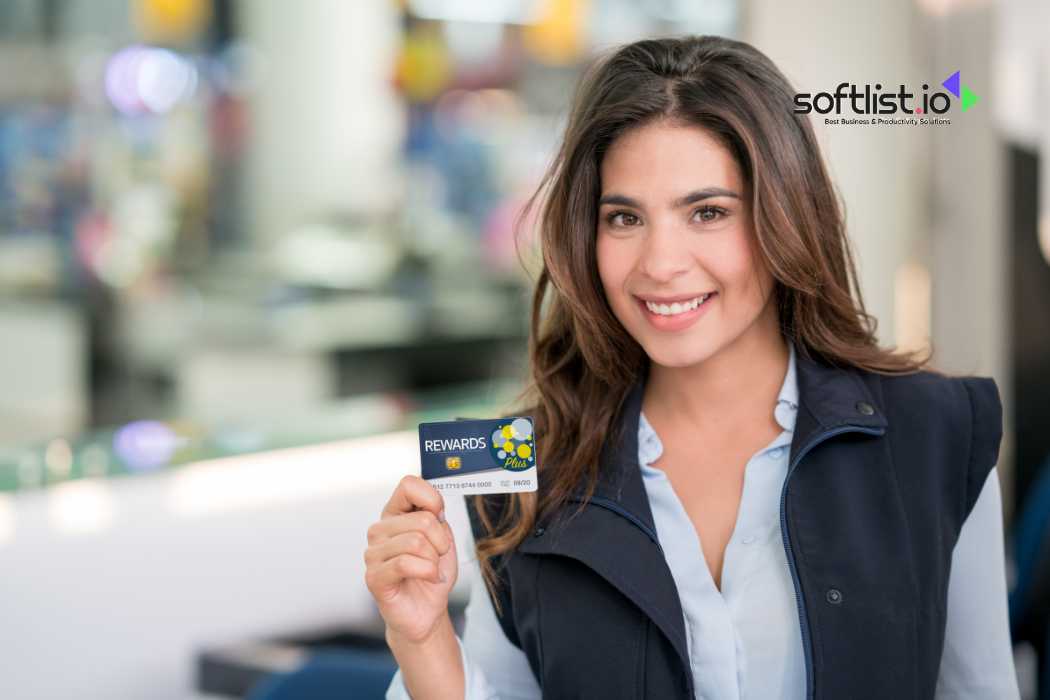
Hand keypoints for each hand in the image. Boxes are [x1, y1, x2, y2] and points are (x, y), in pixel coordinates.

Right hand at [364, 475, 456, 643]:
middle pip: (422, 519)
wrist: (427, 610)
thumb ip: (436, 516)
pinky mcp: (374, 577)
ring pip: (416, 542)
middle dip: (441, 541)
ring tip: (431, 570)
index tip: (440, 518)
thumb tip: (432, 509)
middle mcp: (380, 530)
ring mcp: (373, 554)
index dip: (432, 499)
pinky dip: (427, 572)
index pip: (408, 485)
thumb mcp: (443, 538)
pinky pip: (406, 563)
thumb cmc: (432, 572)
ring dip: (434, 560)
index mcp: (395, 514)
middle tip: (438, 556)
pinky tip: (428, 578)